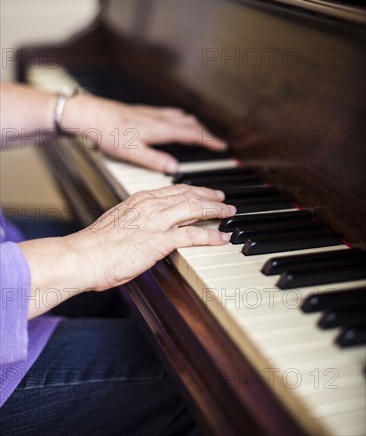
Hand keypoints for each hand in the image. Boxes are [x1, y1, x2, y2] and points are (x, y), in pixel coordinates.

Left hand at [64, 94, 225, 172]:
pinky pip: (170, 113)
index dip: (209, 140)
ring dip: (194, 124)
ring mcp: (152, 113)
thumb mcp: (132, 152)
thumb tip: (174, 168)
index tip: (222, 146)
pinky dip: (180, 118)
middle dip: (206, 133)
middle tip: (216, 142)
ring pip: (181, 117)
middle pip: (191, 124)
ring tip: (201, 132)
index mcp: (161, 130)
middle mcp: (160, 119)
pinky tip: (175, 120)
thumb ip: (155, 160)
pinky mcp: (144, 111)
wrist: (91, 114)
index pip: (192, 134)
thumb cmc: (109, 133)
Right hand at [68, 184, 234, 291]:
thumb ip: (134, 219)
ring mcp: (156, 221)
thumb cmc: (95, 245)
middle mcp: (150, 205)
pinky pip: (192, 234)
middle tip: (224, 199)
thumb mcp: (117, 222)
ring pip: (195, 208)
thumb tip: (143, 225)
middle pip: (189, 194)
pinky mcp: (159, 240)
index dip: (194, 189)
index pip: (174, 189)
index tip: (205, 192)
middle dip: (210, 196)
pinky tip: (221, 237)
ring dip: (216, 210)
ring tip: (229, 213)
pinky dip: (210, 235)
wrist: (84, 256)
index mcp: (140, 199)